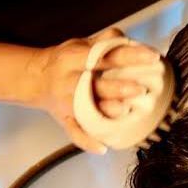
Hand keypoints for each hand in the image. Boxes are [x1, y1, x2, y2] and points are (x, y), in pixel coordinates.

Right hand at [33, 28, 159, 153]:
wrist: (35, 79)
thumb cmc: (66, 60)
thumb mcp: (82, 43)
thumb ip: (106, 40)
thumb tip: (132, 41)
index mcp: (73, 58)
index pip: (103, 55)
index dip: (128, 56)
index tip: (152, 57)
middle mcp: (68, 80)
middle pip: (94, 84)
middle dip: (118, 87)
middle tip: (141, 89)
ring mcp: (65, 102)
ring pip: (85, 109)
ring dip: (106, 111)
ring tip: (126, 111)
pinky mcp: (64, 120)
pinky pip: (74, 132)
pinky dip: (87, 141)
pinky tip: (103, 147)